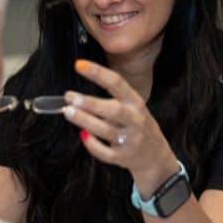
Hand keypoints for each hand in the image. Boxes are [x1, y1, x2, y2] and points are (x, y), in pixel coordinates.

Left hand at [62, 59, 179, 195]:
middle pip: (113, 110)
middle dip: (90, 103)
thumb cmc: (137, 125)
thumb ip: (112, 99)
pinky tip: (82, 135)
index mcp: (135, 102)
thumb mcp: (132, 107)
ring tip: (68, 112)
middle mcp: (135, 119)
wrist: (155, 155)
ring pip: (106, 130)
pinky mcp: (123, 157)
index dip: (97, 73)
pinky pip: (105, 152)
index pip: (117, 83)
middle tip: (70, 97)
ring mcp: (130, 140)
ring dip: (85, 121)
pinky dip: (92, 144)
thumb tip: (78, 95)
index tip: (78, 65)